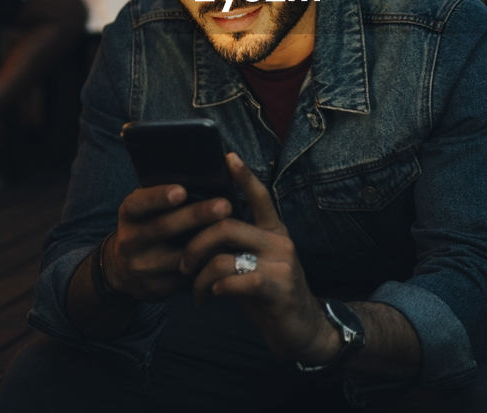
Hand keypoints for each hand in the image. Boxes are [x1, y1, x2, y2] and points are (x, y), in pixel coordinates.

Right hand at [104, 184, 232, 302]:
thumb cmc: (148, 225)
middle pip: (163, 227)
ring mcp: (141, 267)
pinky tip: (227, 256)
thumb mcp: (147, 209)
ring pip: (179, 256)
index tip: (182, 190)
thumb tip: (202, 175)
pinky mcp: (156, 288)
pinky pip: (187, 277)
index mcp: (129, 214)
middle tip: (224, 206)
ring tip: (234, 231)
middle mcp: (130, 240)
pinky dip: (207, 265)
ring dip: (208, 244)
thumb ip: (165, 196)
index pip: (139, 203)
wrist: (124, 268)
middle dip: (196, 216)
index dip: (159, 197)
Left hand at [181, 153, 337, 362]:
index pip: (259, 195)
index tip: (228, 156)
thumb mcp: (255, 264)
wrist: (303, 330)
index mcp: (273, 231)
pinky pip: (233, 281)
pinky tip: (211, 299)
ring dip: (199, 277)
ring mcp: (281, 263)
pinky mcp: (277, 287)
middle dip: (195, 245)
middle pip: (226, 225)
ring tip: (196, 292)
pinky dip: (215, 290)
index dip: (244, 176)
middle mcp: (279, 241)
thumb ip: (236, 247)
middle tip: (183, 265)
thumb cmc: (270, 295)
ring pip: (223, 256)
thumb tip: (201, 231)